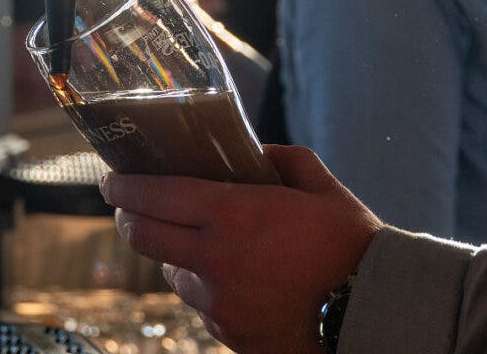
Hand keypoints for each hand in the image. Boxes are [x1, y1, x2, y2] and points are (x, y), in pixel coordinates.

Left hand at [99, 145, 382, 353]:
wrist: (375, 315)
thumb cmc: (353, 246)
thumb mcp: (322, 187)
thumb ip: (283, 159)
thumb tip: (256, 151)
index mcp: (232, 215)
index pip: (152, 196)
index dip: (122, 186)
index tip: (111, 179)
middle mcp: (215, 260)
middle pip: (143, 237)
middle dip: (128, 217)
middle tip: (129, 206)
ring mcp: (219, 303)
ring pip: (171, 274)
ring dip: (172, 256)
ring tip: (192, 243)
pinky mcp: (230, 333)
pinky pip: (201, 305)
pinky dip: (203, 288)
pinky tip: (227, 278)